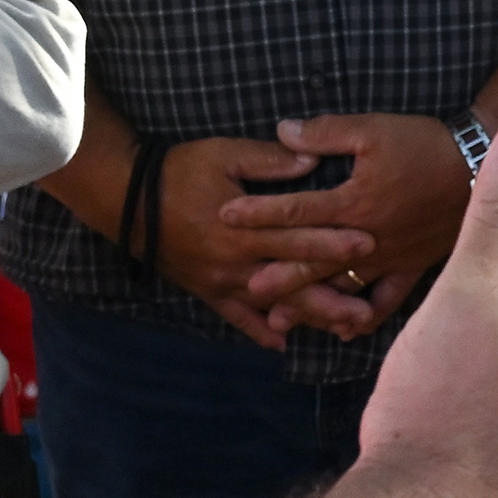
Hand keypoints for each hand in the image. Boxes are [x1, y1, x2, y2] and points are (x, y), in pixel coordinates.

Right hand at [139, 134, 380, 348]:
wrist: (127, 202)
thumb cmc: (179, 170)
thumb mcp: (224, 154)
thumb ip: (269, 160)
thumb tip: (313, 159)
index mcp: (243, 226)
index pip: (297, 235)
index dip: (333, 240)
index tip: (369, 243)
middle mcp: (236, 261)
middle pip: (293, 279)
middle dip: (333, 292)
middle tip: (370, 306)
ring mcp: (223, 281)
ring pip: (274, 305)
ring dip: (310, 318)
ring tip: (344, 329)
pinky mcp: (208, 291)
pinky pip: (237, 318)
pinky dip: (260, 331)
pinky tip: (284, 344)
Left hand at [217, 114, 475, 331]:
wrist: (481, 166)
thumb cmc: (426, 144)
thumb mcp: (374, 129)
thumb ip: (326, 133)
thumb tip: (282, 132)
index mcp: (353, 202)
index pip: (295, 210)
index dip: (258, 212)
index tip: (224, 217)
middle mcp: (367, 238)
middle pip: (311, 262)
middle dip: (276, 275)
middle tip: (243, 288)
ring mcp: (390, 258)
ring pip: (342, 289)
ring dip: (310, 305)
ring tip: (280, 319)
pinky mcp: (413, 268)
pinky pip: (387, 301)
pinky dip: (364, 317)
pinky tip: (345, 331)